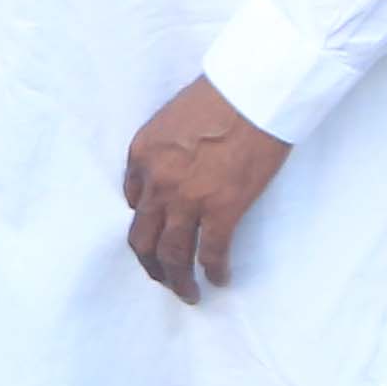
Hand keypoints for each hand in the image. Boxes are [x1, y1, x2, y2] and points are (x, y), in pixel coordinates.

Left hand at [121, 75, 291, 302]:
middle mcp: (157, 183)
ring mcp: (187, 199)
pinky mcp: (222, 209)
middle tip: (162, 278)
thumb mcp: (172, 117)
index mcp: (142, 155)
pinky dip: (213, 272)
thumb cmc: (221, 95)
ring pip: (171, 255)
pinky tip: (219, 280)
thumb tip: (168, 178)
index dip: (145, 220)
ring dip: (177, 280)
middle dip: (150, 264)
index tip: (158, 231)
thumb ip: (163, 150)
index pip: (132, 200)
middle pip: (142, 237)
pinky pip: (211, 253)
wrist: (254, 91)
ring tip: (188, 294)